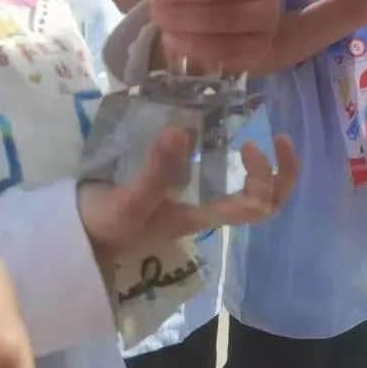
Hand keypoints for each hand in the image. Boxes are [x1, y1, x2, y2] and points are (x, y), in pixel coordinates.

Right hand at [77, 128, 298, 267]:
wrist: (82, 234)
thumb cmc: (108, 224)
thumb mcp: (131, 200)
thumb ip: (155, 170)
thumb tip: (184, 132)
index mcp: (207, 216)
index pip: (259, 205)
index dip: (267, 176)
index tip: (249, 146)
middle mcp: (212, 211)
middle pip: (268, 202)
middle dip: (284, 172)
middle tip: (278, 137)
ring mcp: (202, 202)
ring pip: (253, 192)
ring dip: (268, 167)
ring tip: (263, 133)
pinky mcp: (188, 190)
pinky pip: (229, 179)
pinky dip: (241, 160)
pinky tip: (229, 134)